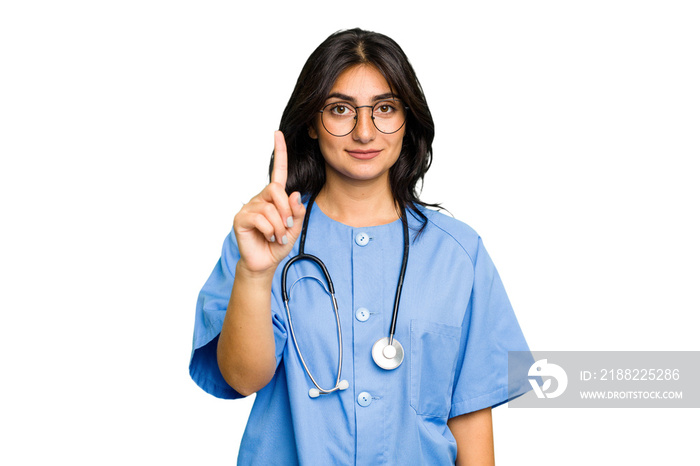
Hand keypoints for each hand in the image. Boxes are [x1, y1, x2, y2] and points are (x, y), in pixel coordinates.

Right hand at [233, 131, 304, 274]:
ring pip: (270, 208)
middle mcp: (261, 198)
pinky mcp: (241, 219)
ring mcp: (249, 207)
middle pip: (276, 190)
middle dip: (286, 210)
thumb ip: (297, 212)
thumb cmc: (278, 243)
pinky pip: (260, 219)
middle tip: (287, 228)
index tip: (278, 134)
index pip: (278, 171)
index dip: (279, 152)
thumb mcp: (294, 228)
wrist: (264, 263)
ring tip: (277, 237)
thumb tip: (295, 194)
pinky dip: (270, 230)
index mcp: (275, 197)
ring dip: (279, 227)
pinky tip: (268, 237)